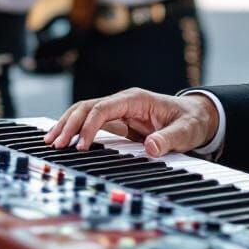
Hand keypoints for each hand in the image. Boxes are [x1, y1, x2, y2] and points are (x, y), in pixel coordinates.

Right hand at [43, 88, 218, 155]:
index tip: (80, 146)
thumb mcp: (186, 131)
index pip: (104, 108)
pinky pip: (91, 123)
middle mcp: (124, 102)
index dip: (89, 126)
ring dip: (68, 125)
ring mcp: (119, 111)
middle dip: (69, 123)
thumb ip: (170, 139)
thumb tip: (151, 147)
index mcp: (137, 100)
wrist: (198, 117)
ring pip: (85, 113)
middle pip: (88, 107)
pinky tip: (63, 140)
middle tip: (55, 144)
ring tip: (50, 142)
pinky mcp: (118, 122)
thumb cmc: (191, 121)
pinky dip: (76, 130)